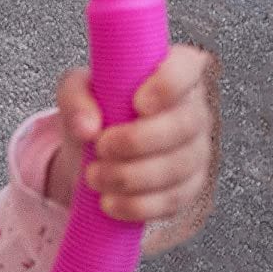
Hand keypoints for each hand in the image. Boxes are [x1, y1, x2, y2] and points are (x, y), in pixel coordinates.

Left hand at [47, 45, 218, 244]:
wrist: (96, 151)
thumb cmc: (96, 108)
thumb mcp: (76, 91)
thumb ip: (76, 97)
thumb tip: (86, 127)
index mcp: (173, 73)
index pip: (189, 66)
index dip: (169, 85)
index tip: (137, 103)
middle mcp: (193, 109)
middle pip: (184, 124)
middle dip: (138, 141)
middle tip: (100, 147)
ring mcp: (196, 150)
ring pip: (178, 166)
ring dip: (131, 176)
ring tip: (94, 176)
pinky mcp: (189, 187)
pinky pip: (173, 200)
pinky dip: (137, 205)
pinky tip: (110, 202)